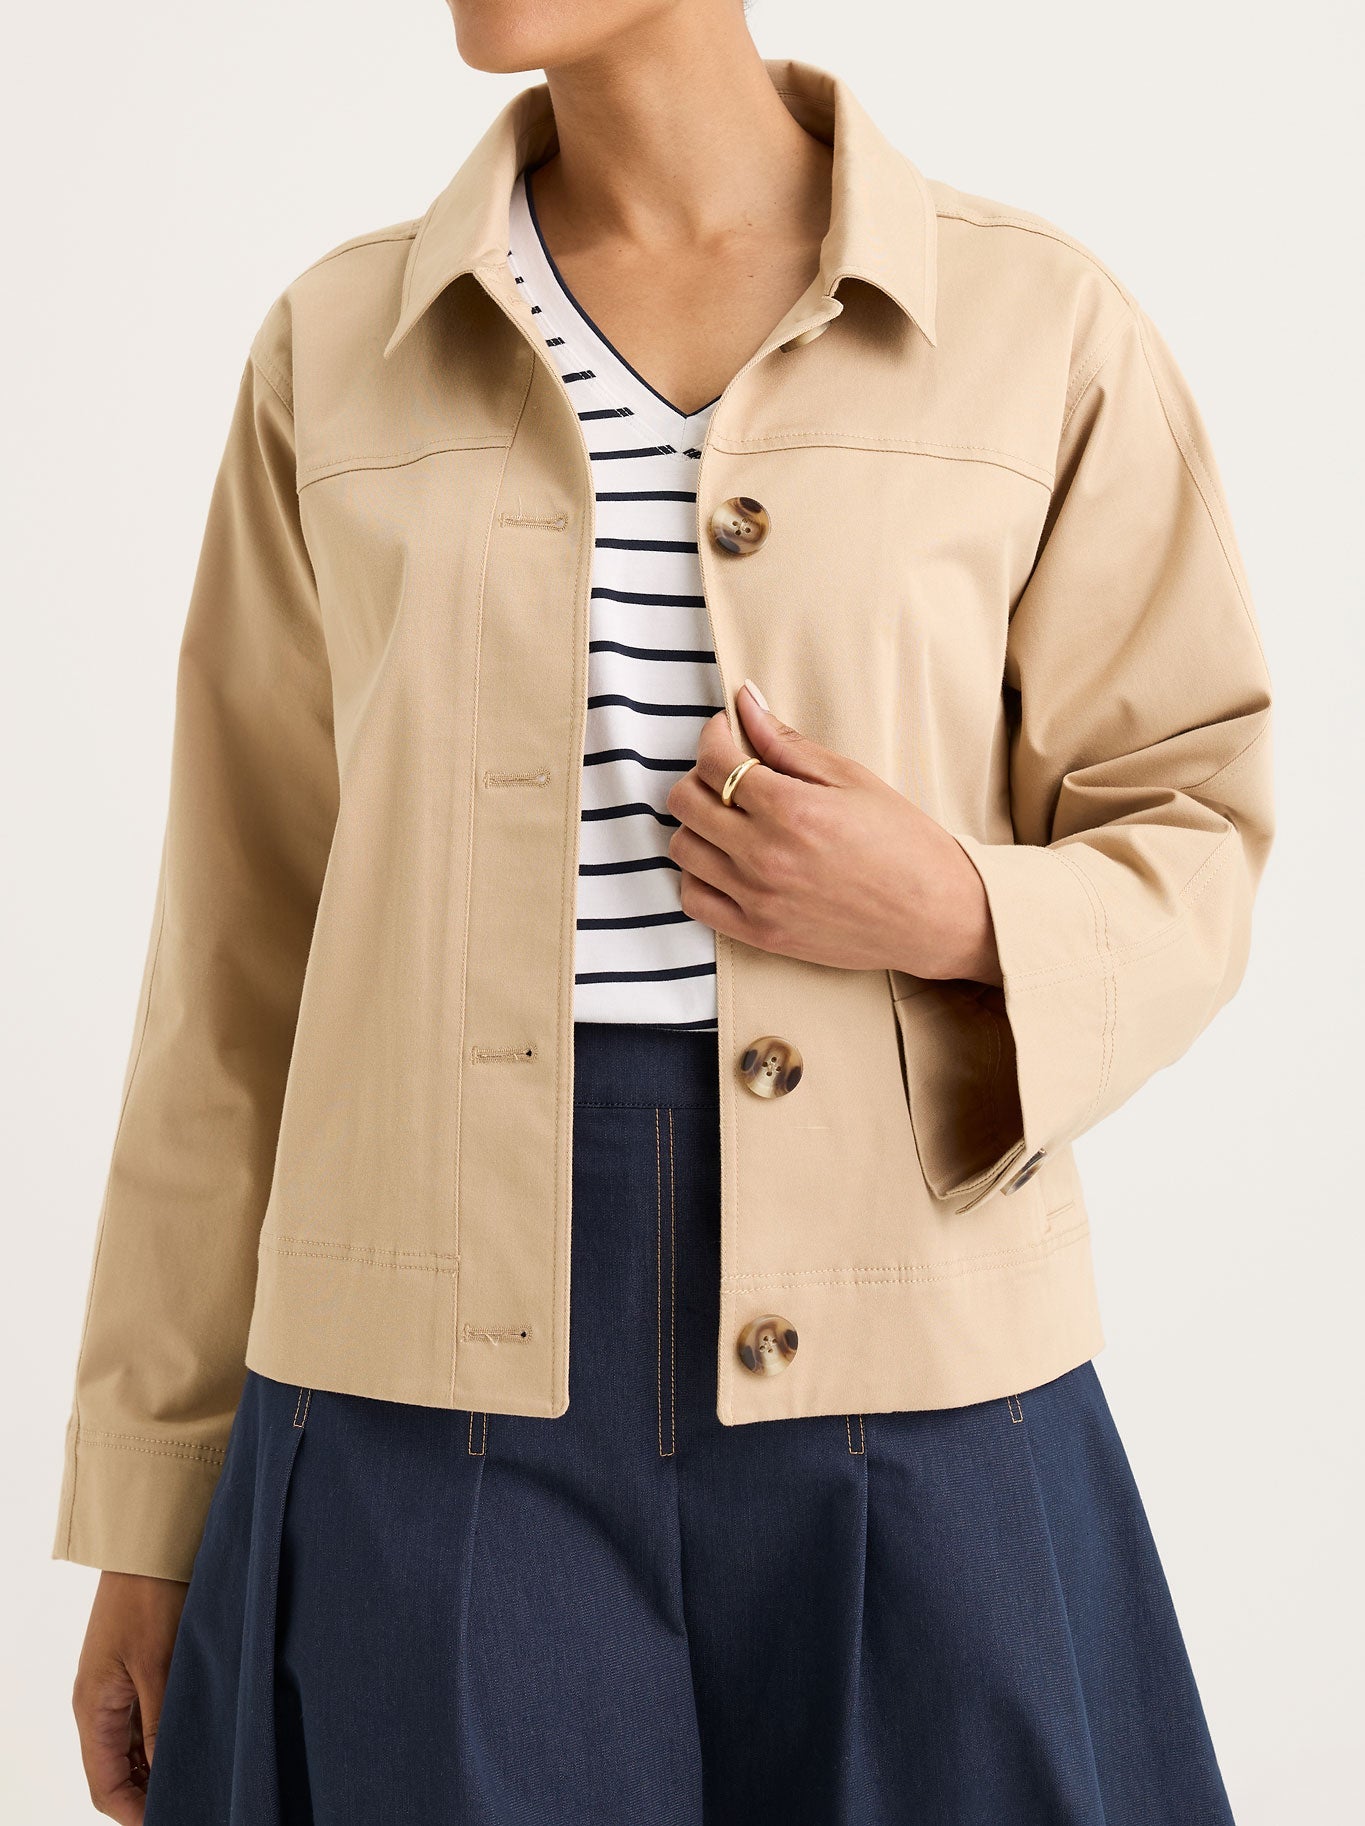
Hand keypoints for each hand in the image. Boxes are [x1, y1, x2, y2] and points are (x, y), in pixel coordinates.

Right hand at [73, 1571, 188, 1821]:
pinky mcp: (138, 1666)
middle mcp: (100, 1703)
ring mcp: (118, 1685)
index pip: (106, 1786)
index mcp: (93, 1709)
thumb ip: (160, 1723)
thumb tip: (166, 1774)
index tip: (175, 1817)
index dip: (135, 1812)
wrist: (150, 1542)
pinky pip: (148, 1716)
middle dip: (151, 1791)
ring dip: (161, 1761)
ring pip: (136, 1745)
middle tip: (196, 1798)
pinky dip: (167, 1733)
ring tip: (203, 1772)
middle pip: (119, 1770)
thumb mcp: (158, 1664)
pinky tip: (200, 1735)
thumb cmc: (148, 1597)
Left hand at [666, 681, 1002, 984]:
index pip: (714, 761)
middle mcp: (765, 856)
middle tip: (729, 775)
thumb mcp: (852, 779)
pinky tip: (726, 862)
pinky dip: (698, 875)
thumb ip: (788, 743)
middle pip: (686, 802)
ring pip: (684, 850)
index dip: (712, 737)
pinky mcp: (759, 934)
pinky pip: (694, 901)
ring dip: (698, 825)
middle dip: (701, 776)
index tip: (724, 733)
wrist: (937, 916)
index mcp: (791, 809)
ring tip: (730, 819)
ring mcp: (758, 899)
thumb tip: (745, 701)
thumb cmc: (905, 844)